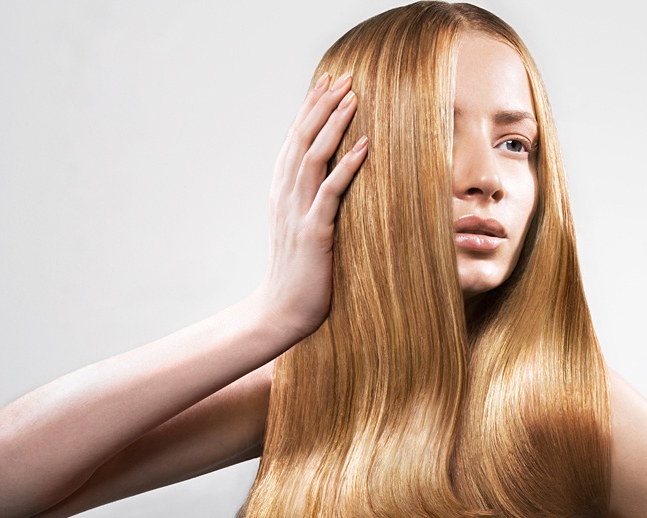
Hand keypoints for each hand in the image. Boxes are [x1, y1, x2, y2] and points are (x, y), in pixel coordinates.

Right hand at [254, 72, 367, 340]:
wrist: (282, 311)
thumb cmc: (299, 272)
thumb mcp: (301, 227)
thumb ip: (310, 199)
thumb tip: (329, 177)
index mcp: (282, 191)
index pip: (295, 140)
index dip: (311, 109)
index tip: (328, 82)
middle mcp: (285, 195)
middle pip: (301, 138)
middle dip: (322, 105)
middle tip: (343, 77)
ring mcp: (297, 212)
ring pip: (312, 157)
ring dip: (334, 125)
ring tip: (353, 99)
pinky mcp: (314, 233)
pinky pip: (330, 193)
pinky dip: (347, 167)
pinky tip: (364, 147)